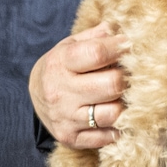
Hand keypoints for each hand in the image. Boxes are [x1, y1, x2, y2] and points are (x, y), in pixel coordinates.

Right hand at [29, 23, 125, 150]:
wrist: (35, 97)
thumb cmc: (62, 66)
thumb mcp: (71, 45)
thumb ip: (97, 36)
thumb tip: (124, 28)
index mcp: (60, 63)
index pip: (98, 53)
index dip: (121, 48)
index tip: (130, 46)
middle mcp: (61, 92)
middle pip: (112, 85)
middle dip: (127, 78)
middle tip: (131, 75)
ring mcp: (66, 118)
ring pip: (113, 113)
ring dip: (126, 104)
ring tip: (125, 96)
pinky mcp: (70, 138)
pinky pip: (107, 137)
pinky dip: (119, 127)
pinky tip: (117, 116)